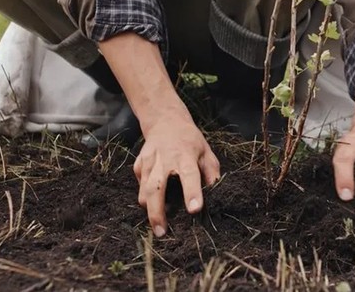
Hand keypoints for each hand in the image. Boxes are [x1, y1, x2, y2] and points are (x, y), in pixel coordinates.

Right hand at [133, 114, 219, 236]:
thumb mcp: (207, 153)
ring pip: (144, 189)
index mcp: (185, 155)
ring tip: (158, 226)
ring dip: (150, 209)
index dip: (192, 193)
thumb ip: (211, 173)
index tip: (195, 210)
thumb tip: (216, 195)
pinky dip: (145, 197)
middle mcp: (164, 158)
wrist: (165, 121)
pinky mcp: (138, 164)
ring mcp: (148, 161)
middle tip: (162, 232)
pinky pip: (139, 185)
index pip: (189, 175)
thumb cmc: (190, 141)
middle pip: (156, 188)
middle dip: (157, 212)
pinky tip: (153, 202)